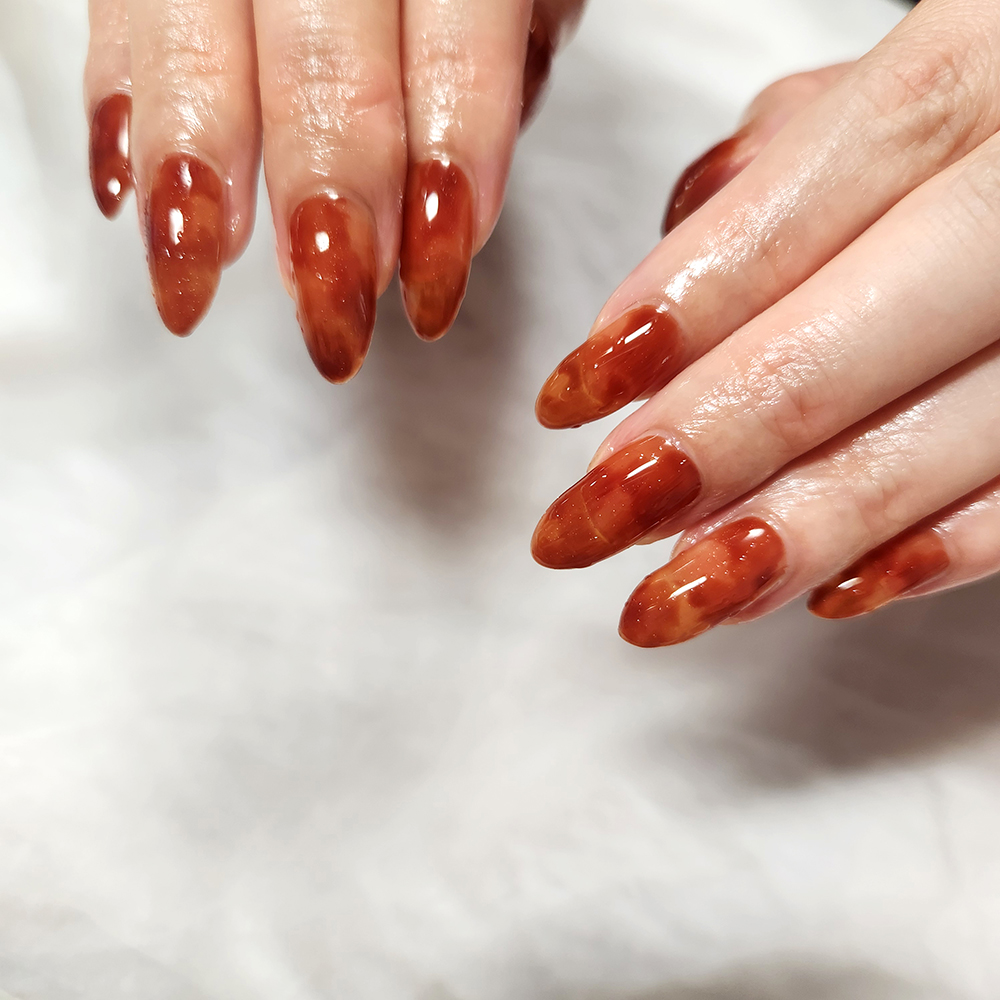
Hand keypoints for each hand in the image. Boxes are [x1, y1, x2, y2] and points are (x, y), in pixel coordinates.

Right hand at [84, 0, 582, 378]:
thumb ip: (514, 63)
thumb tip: (448, 203)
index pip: (457, 44)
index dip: (449, 169)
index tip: (434, 287)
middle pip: (321, 55)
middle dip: (327, 195)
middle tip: (332, 316)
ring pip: (189, 28)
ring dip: (194, 162)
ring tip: (196, 272)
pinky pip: (120, 13)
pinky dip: (120, 102)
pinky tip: (128, 193)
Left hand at [532, 0, 999, 645]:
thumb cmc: (977, 119)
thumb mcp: (879, 92)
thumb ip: (773, 177)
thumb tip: (656, 310)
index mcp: (971, 75)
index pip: (801, 203)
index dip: (678, 314)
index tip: (571, 398)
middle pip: (857, 336)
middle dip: (711, 443)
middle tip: (596, 521)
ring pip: (958, 431)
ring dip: (805, 525)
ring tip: (686, 592)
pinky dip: (947, 547)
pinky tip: (834, 591)